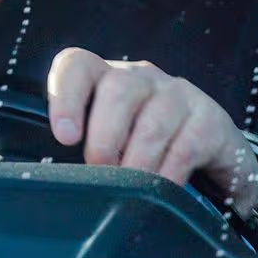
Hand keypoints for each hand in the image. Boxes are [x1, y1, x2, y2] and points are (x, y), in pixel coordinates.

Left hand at [46, 47, 257, 219]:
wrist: (209, 157)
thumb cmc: (140, 151)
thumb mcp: (106, 143)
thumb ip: (78, 148)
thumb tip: (49, 179)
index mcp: (104, 79)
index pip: (76, 66)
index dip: (65, 96)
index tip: (64, 135)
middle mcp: (140, 78)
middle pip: (117, 91)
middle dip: (104, 139)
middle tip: (100, 172)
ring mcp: (177, 93)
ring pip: (152, 122)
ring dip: (137, 163)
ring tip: (130, 190)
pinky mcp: (209, 118)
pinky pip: (185, 146)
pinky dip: (169, 174)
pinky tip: (163, 191)